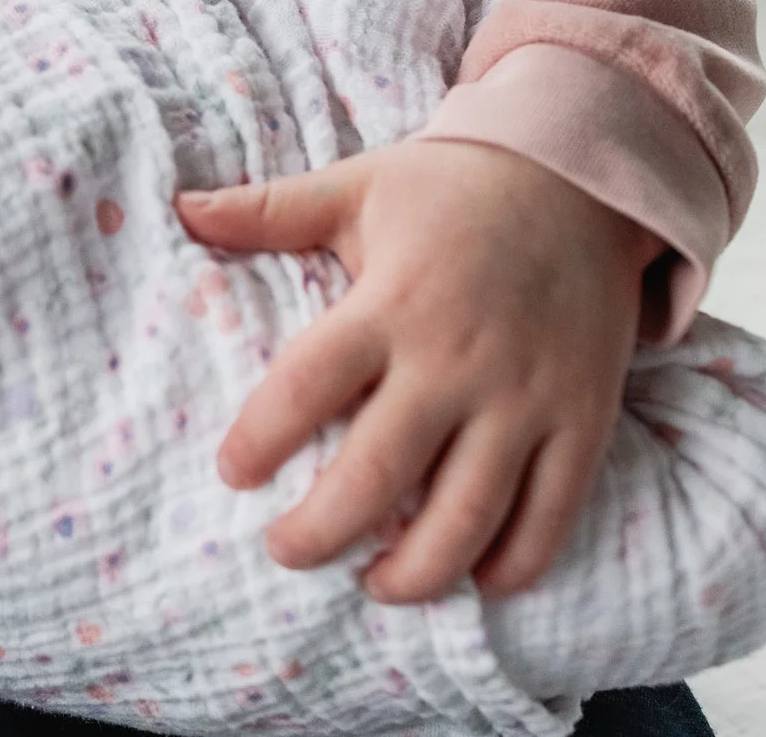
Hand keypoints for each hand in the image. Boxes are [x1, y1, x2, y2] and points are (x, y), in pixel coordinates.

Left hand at [175, 141, 661, 601]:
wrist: (583, 178)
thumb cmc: (454, 188)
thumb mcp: (357, 187)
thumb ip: (269, 211)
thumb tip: (182, 208)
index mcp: (390, 303)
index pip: (306, 385)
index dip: (260, 439)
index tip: (232, 474)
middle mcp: (456, 360)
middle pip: (377, 473)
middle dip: (321, 531)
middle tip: (285, 552)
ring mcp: (525, 398)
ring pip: (466, 515)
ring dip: (416, 570)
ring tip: (373, 586)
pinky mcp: (583, 419)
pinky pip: (552, 513)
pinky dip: (514, 563)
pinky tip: (475, 579)